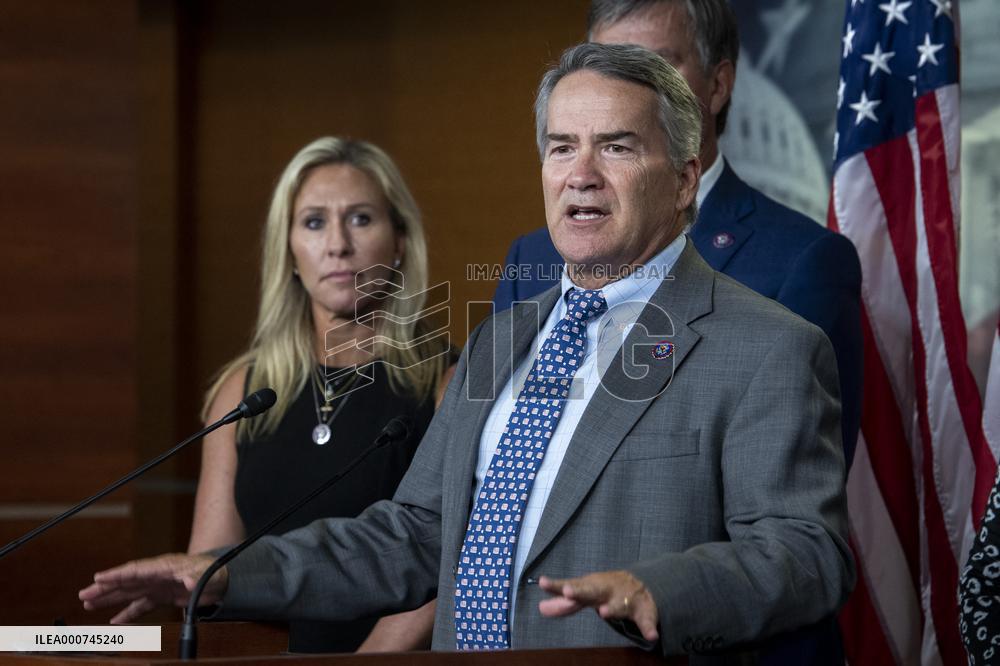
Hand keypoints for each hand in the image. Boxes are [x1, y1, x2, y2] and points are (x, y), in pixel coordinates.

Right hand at [78, 553, 226, 623]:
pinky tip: (115, 621)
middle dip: (105, 587)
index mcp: (164, 566)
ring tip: (89, 604)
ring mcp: (157, 586)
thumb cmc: (214, 572)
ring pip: (129, 593)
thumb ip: (195, 577)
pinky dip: (128, 613)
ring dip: (110, 599)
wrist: (222, 579)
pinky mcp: (162, 597)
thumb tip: (187, 581)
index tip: (98, 577)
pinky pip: (141, 605)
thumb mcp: (207, 574)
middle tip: (84, 594)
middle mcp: (156, 575)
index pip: (136, 569)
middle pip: (126, 581)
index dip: (117, 574)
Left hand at [538, 570, 658, 641]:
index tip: (543, 583)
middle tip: (568, 591)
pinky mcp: (644, 612)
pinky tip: (651, 636)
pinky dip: (649, 628)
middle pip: (591, 591)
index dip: (558, 586)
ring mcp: (625, 600)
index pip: (570, 587)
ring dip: (612, 608)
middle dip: (580, 591)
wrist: (640, 584)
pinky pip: (647, 620)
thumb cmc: (605, 590)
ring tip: (604, 612)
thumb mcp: (585, 594)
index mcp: (591, 588)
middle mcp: (606, 590)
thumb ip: (565, 604)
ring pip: (618, 605)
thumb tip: (541, 608)